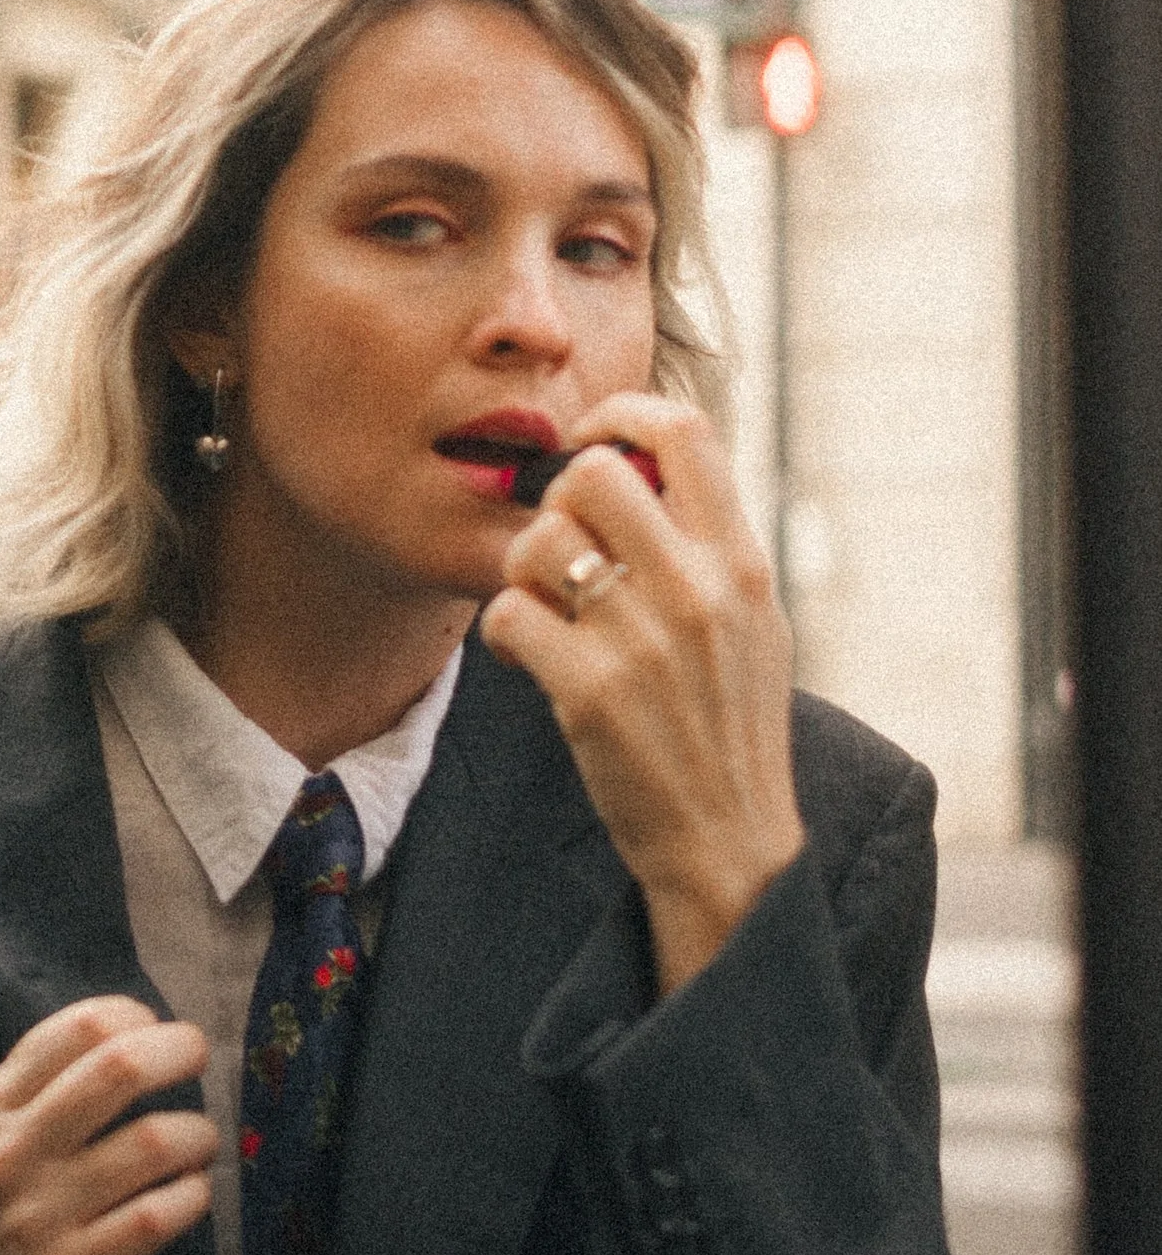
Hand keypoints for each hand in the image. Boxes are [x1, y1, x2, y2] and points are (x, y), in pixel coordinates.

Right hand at [0, 997, 213, 1254]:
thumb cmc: (1, 1216)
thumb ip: (47, 1089)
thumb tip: (139, 1032)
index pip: (73, 1030)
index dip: (132, 1016)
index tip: (156, 1030)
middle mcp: (9, 1154)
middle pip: (116, 1069)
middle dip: (176, 1051)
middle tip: (199, 1057)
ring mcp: (37, 1217)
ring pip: (151, 1143)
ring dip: (197, 1135)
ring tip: (200, 1143)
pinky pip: (155, 1217)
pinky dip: (192, 1198)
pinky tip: (192, 1195)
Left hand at [478, 392, 804, 995]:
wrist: (729, 840)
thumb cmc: (729, 725)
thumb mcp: (750, 621)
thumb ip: (706, 544)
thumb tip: (642, 466)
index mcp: (742, 561)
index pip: (681, 430)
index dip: (617, 414)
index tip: (588, 440)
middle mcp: (698, 588)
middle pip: (591, 472)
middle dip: (557, 503)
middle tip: (560, 550)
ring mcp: (644, 640)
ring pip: (538, 541)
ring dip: (522, 572)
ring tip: (545, 613)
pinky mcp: (591, 692)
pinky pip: (508, 614)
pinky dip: (504, 632)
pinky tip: (529, 658)